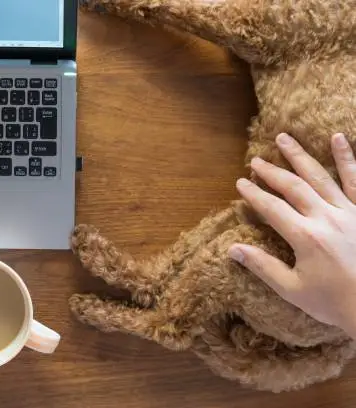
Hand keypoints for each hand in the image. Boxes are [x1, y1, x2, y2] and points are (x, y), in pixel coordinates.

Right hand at [229, 133, 355, 336]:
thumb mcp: (293, 290)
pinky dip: (347, 158)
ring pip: (320, 177)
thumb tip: (232, 249)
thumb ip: (263, 267)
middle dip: (272, 172)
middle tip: (256, 160)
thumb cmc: (336, 302)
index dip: (254, 194)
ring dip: (300, 157)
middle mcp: (326, 218)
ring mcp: (350, 212)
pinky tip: (337, 138)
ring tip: (285, 139)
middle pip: (293, 187)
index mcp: (305, 237)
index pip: (272, 208)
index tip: (241, 182)